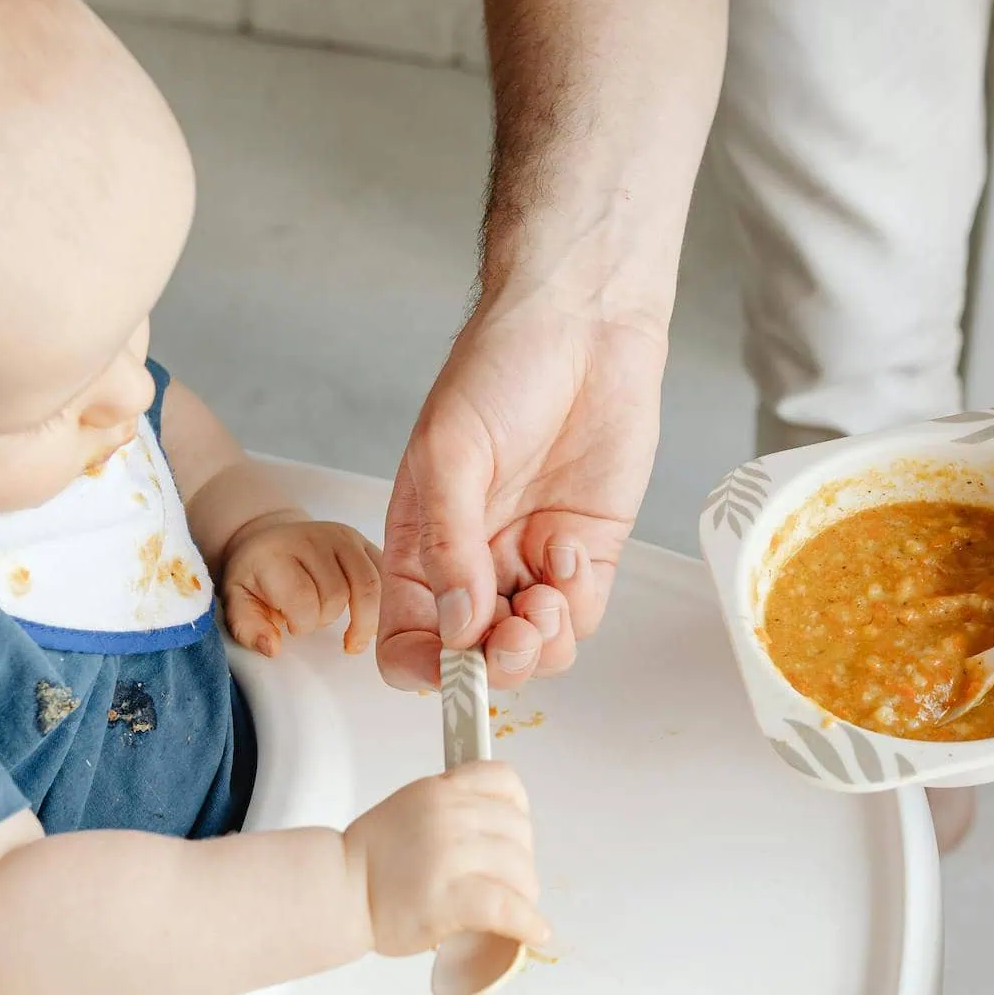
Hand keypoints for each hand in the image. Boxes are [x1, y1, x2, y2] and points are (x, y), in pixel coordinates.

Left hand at [221, 516, 381, 656]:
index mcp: (277, 554)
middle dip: (326, 619)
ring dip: (362, 618)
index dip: (302, 624)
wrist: (271, 540)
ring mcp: (342, 537)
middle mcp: (313, 538)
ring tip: (351, 635)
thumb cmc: (256, 576)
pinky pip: (385, 576)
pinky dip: (382, 603)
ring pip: (369, 586)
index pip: (303, 599)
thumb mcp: (237, 601)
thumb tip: (272, 647)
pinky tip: (368, 618)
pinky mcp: (363, 541)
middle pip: (337, 595)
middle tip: (313, 620)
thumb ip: (248, 627)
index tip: (292, 626)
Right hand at [343, 761, 547, 956]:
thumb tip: (494, 831)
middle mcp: (448, 815)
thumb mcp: (410, 808)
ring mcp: (448, 855)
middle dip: (522, 862)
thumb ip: (450, 808)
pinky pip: (506, 907)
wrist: (337, 892)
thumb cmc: (370, 860)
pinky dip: (527, 923)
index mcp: (439, 790)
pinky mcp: (449, 898)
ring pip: (519, 870)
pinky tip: (534, 933)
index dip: (518, 810)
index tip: (515, 833)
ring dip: (525, 895)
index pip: (504, 781)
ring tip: (517, 911)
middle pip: (518, 832)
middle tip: (511, 884)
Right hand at [378, 303, 664, 689]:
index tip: (452, 667)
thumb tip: (456, 625)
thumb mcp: (450, 453)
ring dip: (540, 642)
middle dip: (495, 663)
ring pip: (534, 650)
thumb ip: (448, 544)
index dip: (425, 669)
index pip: (407, 638)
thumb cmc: (500, 369)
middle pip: (475, 658)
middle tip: (513, 635)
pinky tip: (568, 548)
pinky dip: (577, 604)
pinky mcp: (586, 552)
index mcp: (419, 544)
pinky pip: (582, 615)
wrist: (583, 326)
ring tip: (545, 594)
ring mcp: (530, 561)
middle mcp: (473, 564)